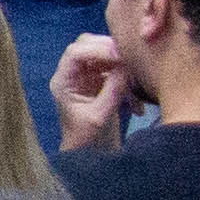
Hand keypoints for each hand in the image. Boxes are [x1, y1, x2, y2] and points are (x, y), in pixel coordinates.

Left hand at [50, 33, 132, 154]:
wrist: (90, 155)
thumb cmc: (87, 139)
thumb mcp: (99, 116)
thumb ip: (112, 91)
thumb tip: (126, 67)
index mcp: (63, 81)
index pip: (75, 52)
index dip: (98, 49)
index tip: (120, 57)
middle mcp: (72, 74)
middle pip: (88, 45)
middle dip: (111, 50)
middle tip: (131, 62)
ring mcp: (86, 76)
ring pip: (103, 54)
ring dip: (122, 65)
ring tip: (136, 83)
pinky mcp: (101, 82)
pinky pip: (115, 68)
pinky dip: (128, 78)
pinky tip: (136, 102)